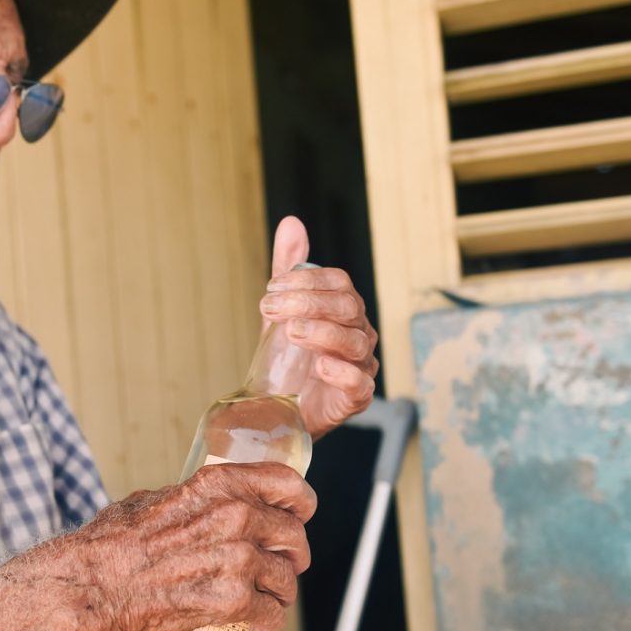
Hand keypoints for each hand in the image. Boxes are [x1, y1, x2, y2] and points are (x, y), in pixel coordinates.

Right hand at [73, 462, 315, 630]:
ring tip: (269, 600)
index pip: (288, 485)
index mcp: (220, 485)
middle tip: (281, 566)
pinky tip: (259, 623)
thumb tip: (206, 506)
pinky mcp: (233, 600)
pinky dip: (269, 621)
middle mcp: (236, 517)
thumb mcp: (158, 499)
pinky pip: (272, 613)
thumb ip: (193, 500)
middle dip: (291, 555)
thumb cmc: (113, 542)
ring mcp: (238, 559)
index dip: (301, 503)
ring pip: (286, 579)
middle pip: (293, 536)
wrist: (91, 582)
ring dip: (281, 592)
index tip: (299, 514)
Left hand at [259, 216, 377, 438]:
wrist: (277, 407)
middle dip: (307, 303)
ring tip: (291, 333)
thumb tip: (292, 223)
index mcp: (344, 311)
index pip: (339, 283)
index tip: (271, 290)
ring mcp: (360, 367)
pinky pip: (360, 384)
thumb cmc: (287, 359)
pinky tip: (319, 366)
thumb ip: (288, 269)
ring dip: (320, 333)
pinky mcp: (355, 398)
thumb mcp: (281, 310)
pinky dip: (341, 373)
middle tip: (270, 309)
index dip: (306, 281)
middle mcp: (358, 335)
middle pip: (347, 308)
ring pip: (354, 342)